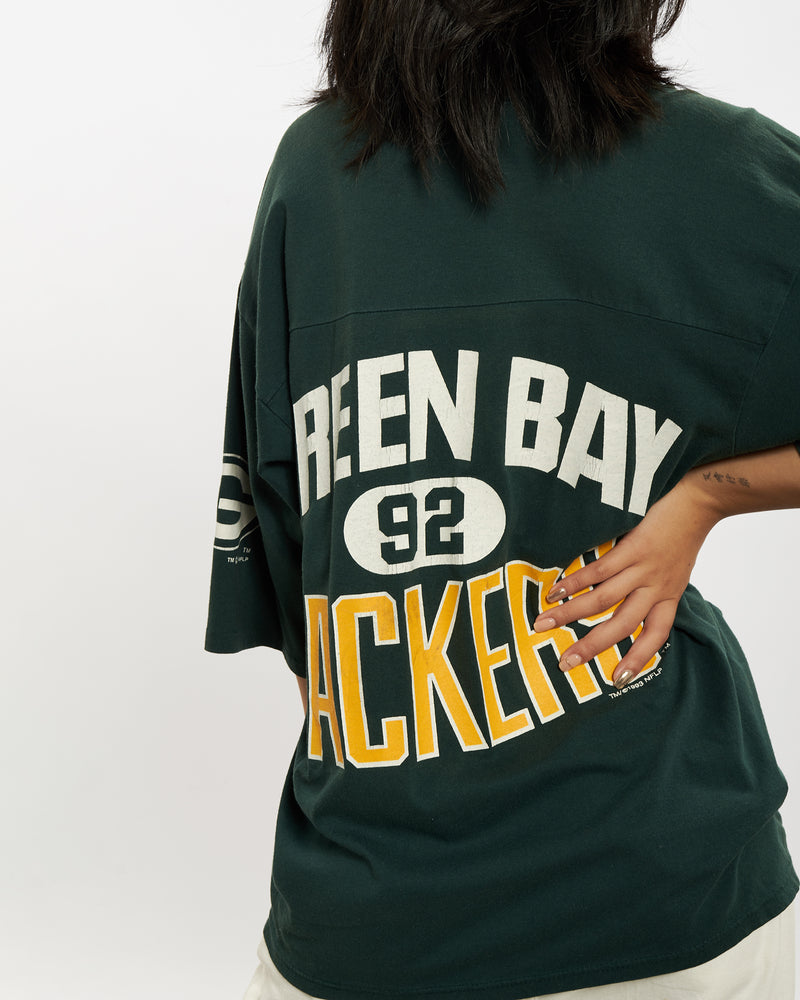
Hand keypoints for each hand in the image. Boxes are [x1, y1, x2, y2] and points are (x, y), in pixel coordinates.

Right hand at [532, 472, 718, 688]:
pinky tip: (554, 591)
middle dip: (590, 646)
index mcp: (670, 595)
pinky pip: (599, 572)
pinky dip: (574, 583)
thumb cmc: (682, 530)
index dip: (637, 659)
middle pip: (621, 626)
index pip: (656, 635)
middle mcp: (657, 587)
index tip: (616, 680)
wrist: (700, 497)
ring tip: (543, 624)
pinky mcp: (633, 548)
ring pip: (603, 601)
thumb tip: (622, 596)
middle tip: (564, 663)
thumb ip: (653, 583)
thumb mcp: (676, 566)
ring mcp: (644, 569)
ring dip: (570, 615)